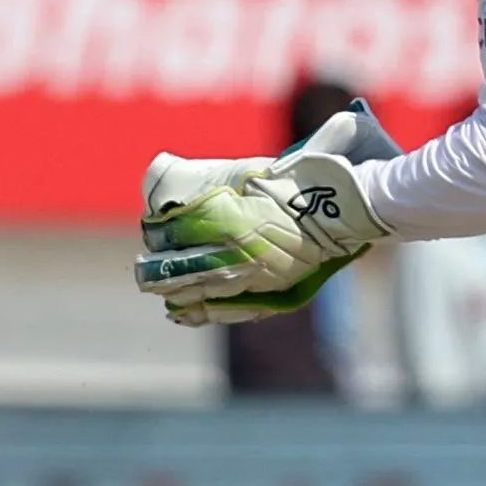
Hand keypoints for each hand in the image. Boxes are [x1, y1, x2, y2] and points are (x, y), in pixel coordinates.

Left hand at [135, 151, 387, 320]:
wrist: (342, 210)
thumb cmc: (299, 182)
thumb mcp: (254, 173)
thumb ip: (219, 180)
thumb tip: (175, 173)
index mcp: (231, 217)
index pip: (180, 229)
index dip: (161, 231)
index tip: (151, 228)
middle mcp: (237, 250)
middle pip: (182, 267)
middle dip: (156, 268)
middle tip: (142, 266)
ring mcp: (253, 275)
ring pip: (199, 290)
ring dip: (172, 290)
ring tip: (154, 287)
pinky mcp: (268, 291)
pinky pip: (226, 308)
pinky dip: (199, 311)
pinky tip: (179, 311)